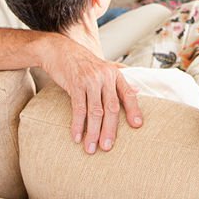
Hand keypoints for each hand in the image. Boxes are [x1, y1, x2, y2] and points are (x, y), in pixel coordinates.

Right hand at [39, 34, 142, 152]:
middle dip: (110, 130)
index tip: (137, 125)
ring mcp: (90, 81)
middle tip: (107, 147)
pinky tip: (76, 137)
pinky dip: (78, 124)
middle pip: (111, 108)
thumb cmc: (83, 63)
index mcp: (114, 75)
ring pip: (95, 111)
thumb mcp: (103, 68)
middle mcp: (105, 77)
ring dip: (93, 132)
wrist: (60, 50)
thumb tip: (137, 91)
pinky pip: (78, 108)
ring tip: (91, 148)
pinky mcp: (75, 84)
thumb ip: (118, 81)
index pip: (128, 94)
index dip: (134, 110)